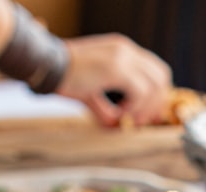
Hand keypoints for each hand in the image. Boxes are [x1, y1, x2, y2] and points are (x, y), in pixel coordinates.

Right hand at [57, 33, 172, 126]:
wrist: (44, 65)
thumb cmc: (64, 78)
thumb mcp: (91, 93)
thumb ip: (108, 109)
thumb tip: (116, 127)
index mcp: (122, 50)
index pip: (156, 69)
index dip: (157, 93)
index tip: (149, 113)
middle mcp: (126, 50)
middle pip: (161, 76)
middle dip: (157, 102)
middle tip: (142, 120)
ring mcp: (123, 57)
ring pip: (154, 86)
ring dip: (145, 108)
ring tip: (128, 119)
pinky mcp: (116, 68)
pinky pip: (141, 92)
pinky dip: (135, 107)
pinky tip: (120, 113)